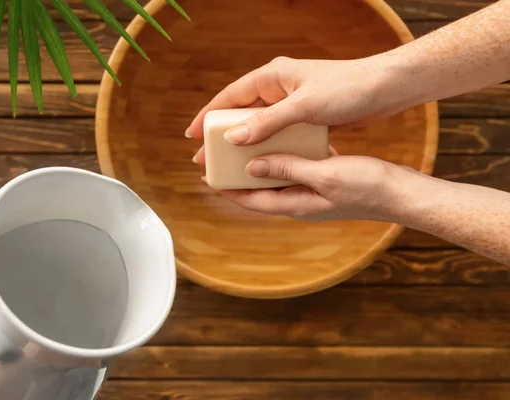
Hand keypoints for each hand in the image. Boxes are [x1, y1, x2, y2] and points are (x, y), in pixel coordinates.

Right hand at [186, 56, 401, 163]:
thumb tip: (234, 137)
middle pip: (241, 112)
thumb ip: (268, 122)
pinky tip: (264, 161)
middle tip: (206, 156)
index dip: (207, 115)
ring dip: (245, 142)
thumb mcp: (304, 107)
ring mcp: (292, 100)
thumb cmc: (347, 90)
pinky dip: (269, 144)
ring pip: (259, 124)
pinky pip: (278, 131)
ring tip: (230, 163)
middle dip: (223, 134)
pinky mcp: (306, 113)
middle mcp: (279, 86)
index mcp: (272, 76)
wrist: (385, 88)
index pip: (230, 96)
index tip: (191, 135)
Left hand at [217, 148, 415, 222]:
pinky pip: (299, 169)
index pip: (252, 200)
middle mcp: (300, 202)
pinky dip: (288, 157)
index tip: (208, 178)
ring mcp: (314, 193)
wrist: (402, 193)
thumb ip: (287, 169)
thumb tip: (252, 167)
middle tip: (222, 160)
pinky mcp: (327, 182)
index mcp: (296, 204)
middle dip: (240, 177)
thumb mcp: (323, 175)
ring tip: (247, 147)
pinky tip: (286, 141)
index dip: (228, 191)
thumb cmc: (366, 186)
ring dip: (263, 165)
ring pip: (279, 178)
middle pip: (261, 191)